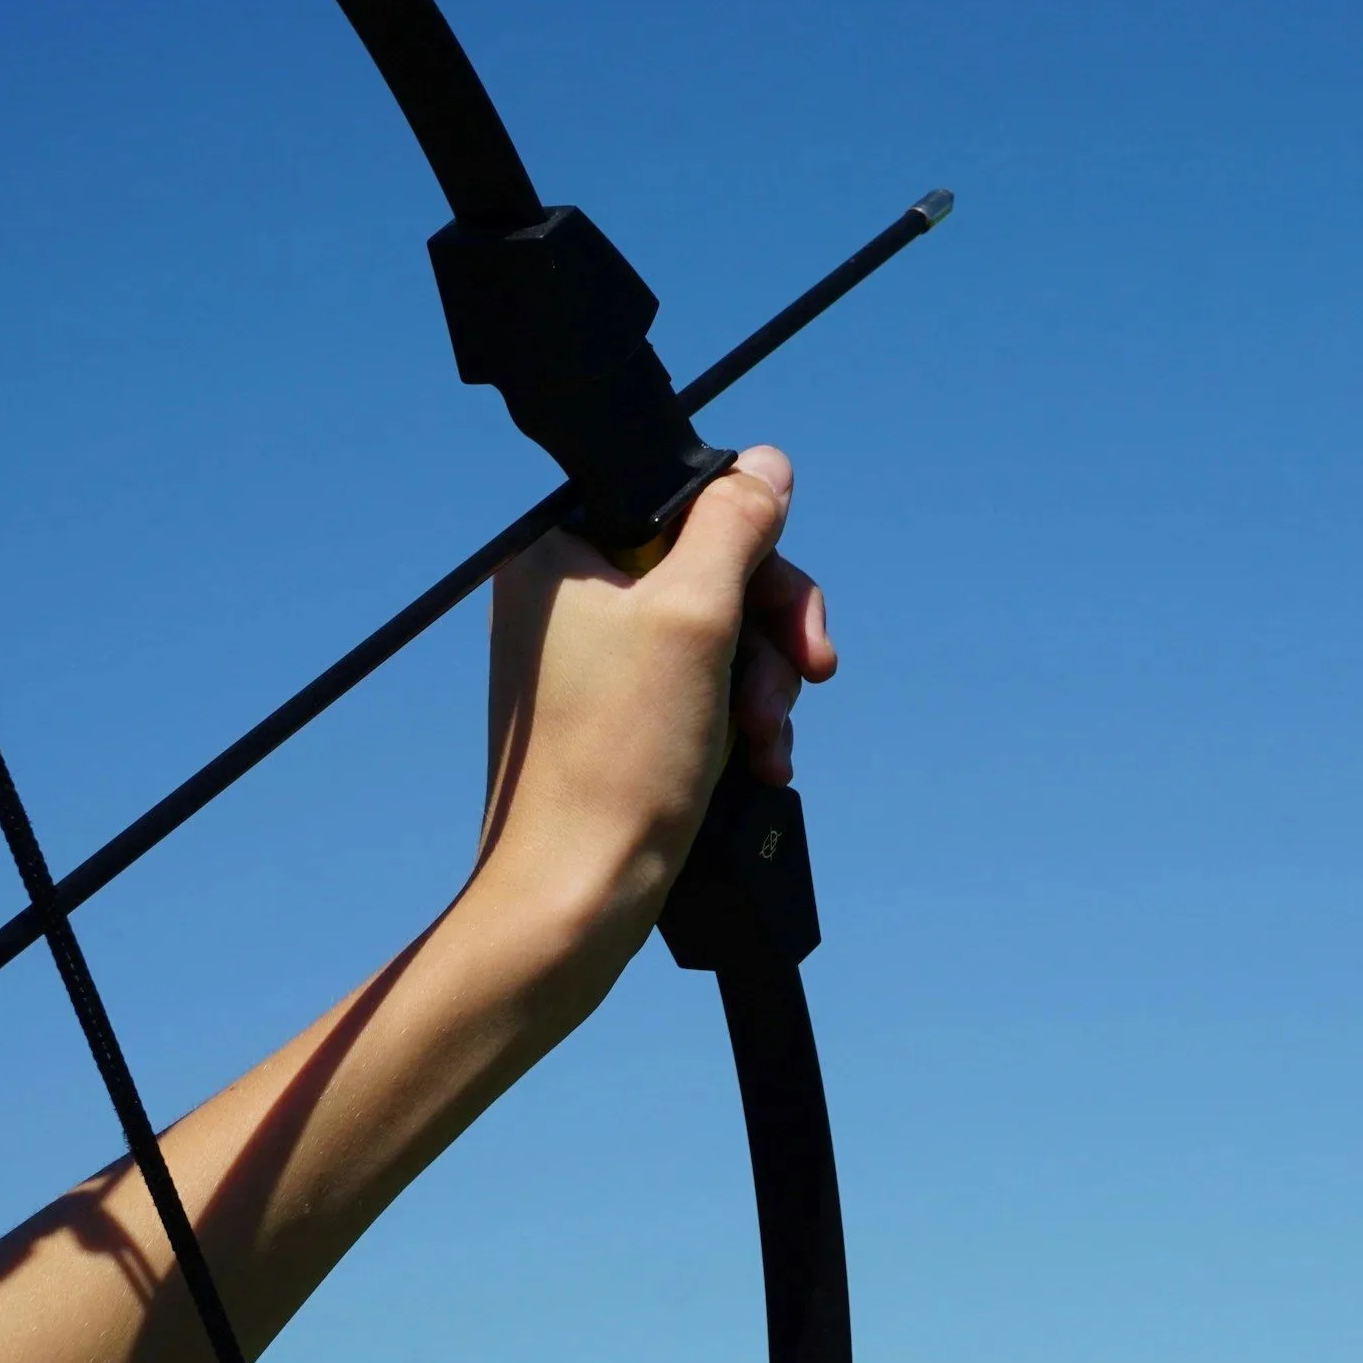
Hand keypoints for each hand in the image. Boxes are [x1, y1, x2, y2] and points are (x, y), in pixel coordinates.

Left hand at [480, 445, 836, 948]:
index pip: (685, 501)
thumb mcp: (696, 617)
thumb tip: (768, 465)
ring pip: (718, 633)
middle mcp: (567, 597)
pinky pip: (700, 685)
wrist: (578, 896)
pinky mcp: (616, 714)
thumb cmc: (621, 758)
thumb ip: (735, 526)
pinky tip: (759, 764)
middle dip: (769, 633)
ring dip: (762, 685)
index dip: (753, 552)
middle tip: (803, 681)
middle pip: (711, 569)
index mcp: (559, 553)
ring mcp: (590, 659)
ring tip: (766, 744)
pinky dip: (739, 718)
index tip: (787, 614)